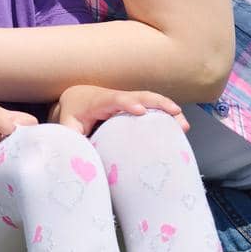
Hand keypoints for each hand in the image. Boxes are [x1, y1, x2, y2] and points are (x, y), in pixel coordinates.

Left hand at [49, 84, 187, 136]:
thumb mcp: (67, 126)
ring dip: (167, 108)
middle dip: (157, 103)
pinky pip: (151, 106)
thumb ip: (72, 138)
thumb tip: (81, 156)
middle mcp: (116, 98)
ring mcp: (127, 100)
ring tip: (183, 124)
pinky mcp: (133, 105)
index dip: (127, 103)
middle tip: (175, 113)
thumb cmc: (72, 113)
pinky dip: (166, 113)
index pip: (114, 99)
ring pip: (149, 100)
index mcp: (98, 102)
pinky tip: (180, 126)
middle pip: (138, 95)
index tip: (140, 110)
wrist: (76, 97)